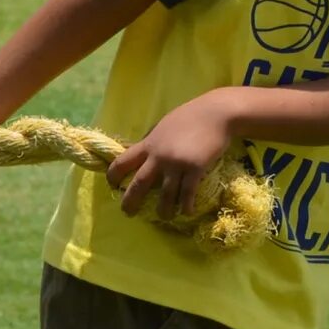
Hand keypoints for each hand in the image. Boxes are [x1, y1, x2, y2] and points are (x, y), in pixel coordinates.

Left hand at [107, 94, 236, 223]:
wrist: (216, 112)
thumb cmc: (191, 116)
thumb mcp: (164, 126)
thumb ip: (154, 142)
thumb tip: (145, 153)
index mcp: (148, 143)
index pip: (122, 161)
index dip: (113, 176)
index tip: (112, 186)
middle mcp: (159, 156)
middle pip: (139, 183)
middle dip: (130, 201)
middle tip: (128, 213)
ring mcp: (177, 163)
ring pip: (165, 194)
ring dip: (163, 210)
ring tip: (164, 216)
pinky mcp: (195, 168)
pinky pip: (188, 193)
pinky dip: (186, 206)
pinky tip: (187, 212)